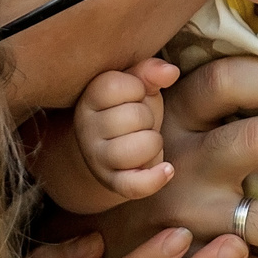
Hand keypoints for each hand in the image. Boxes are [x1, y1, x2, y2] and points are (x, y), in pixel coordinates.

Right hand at [73, 58, 176, 199]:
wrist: (111, 145)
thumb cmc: (128, 107)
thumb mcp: (136, 84)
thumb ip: (149, 72)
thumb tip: (170, 72)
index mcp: (90, 96)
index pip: (119, 86)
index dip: (138, 89)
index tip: (133, 95)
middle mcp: (87, 128)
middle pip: (134, 118)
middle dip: (147, 118)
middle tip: (139, 122)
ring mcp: (97, 157)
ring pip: (138, 149)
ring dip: (153, 143)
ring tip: (145, 139)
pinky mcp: (112, 182)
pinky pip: (134, 185)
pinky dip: (155, 179)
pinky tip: (168, 169)